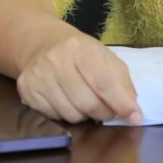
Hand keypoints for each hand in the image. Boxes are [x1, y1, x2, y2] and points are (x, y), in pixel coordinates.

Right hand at [15, 28, 141, 124]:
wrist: (43, 44)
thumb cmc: (81, 54)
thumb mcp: (106, 59)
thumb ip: (123, 84)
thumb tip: (134, 112)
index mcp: (80, 48)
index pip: (104, 82)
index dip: (121, 103)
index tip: (135, 117)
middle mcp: (56, 60)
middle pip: (87, 102)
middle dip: (104, 112)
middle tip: (109, 110)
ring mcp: (39, 76)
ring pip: (71, 114)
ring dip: (85, 115)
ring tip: (86, 102)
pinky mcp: (27, 91)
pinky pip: (54, 117)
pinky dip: (66, 115)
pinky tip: (68, 101)